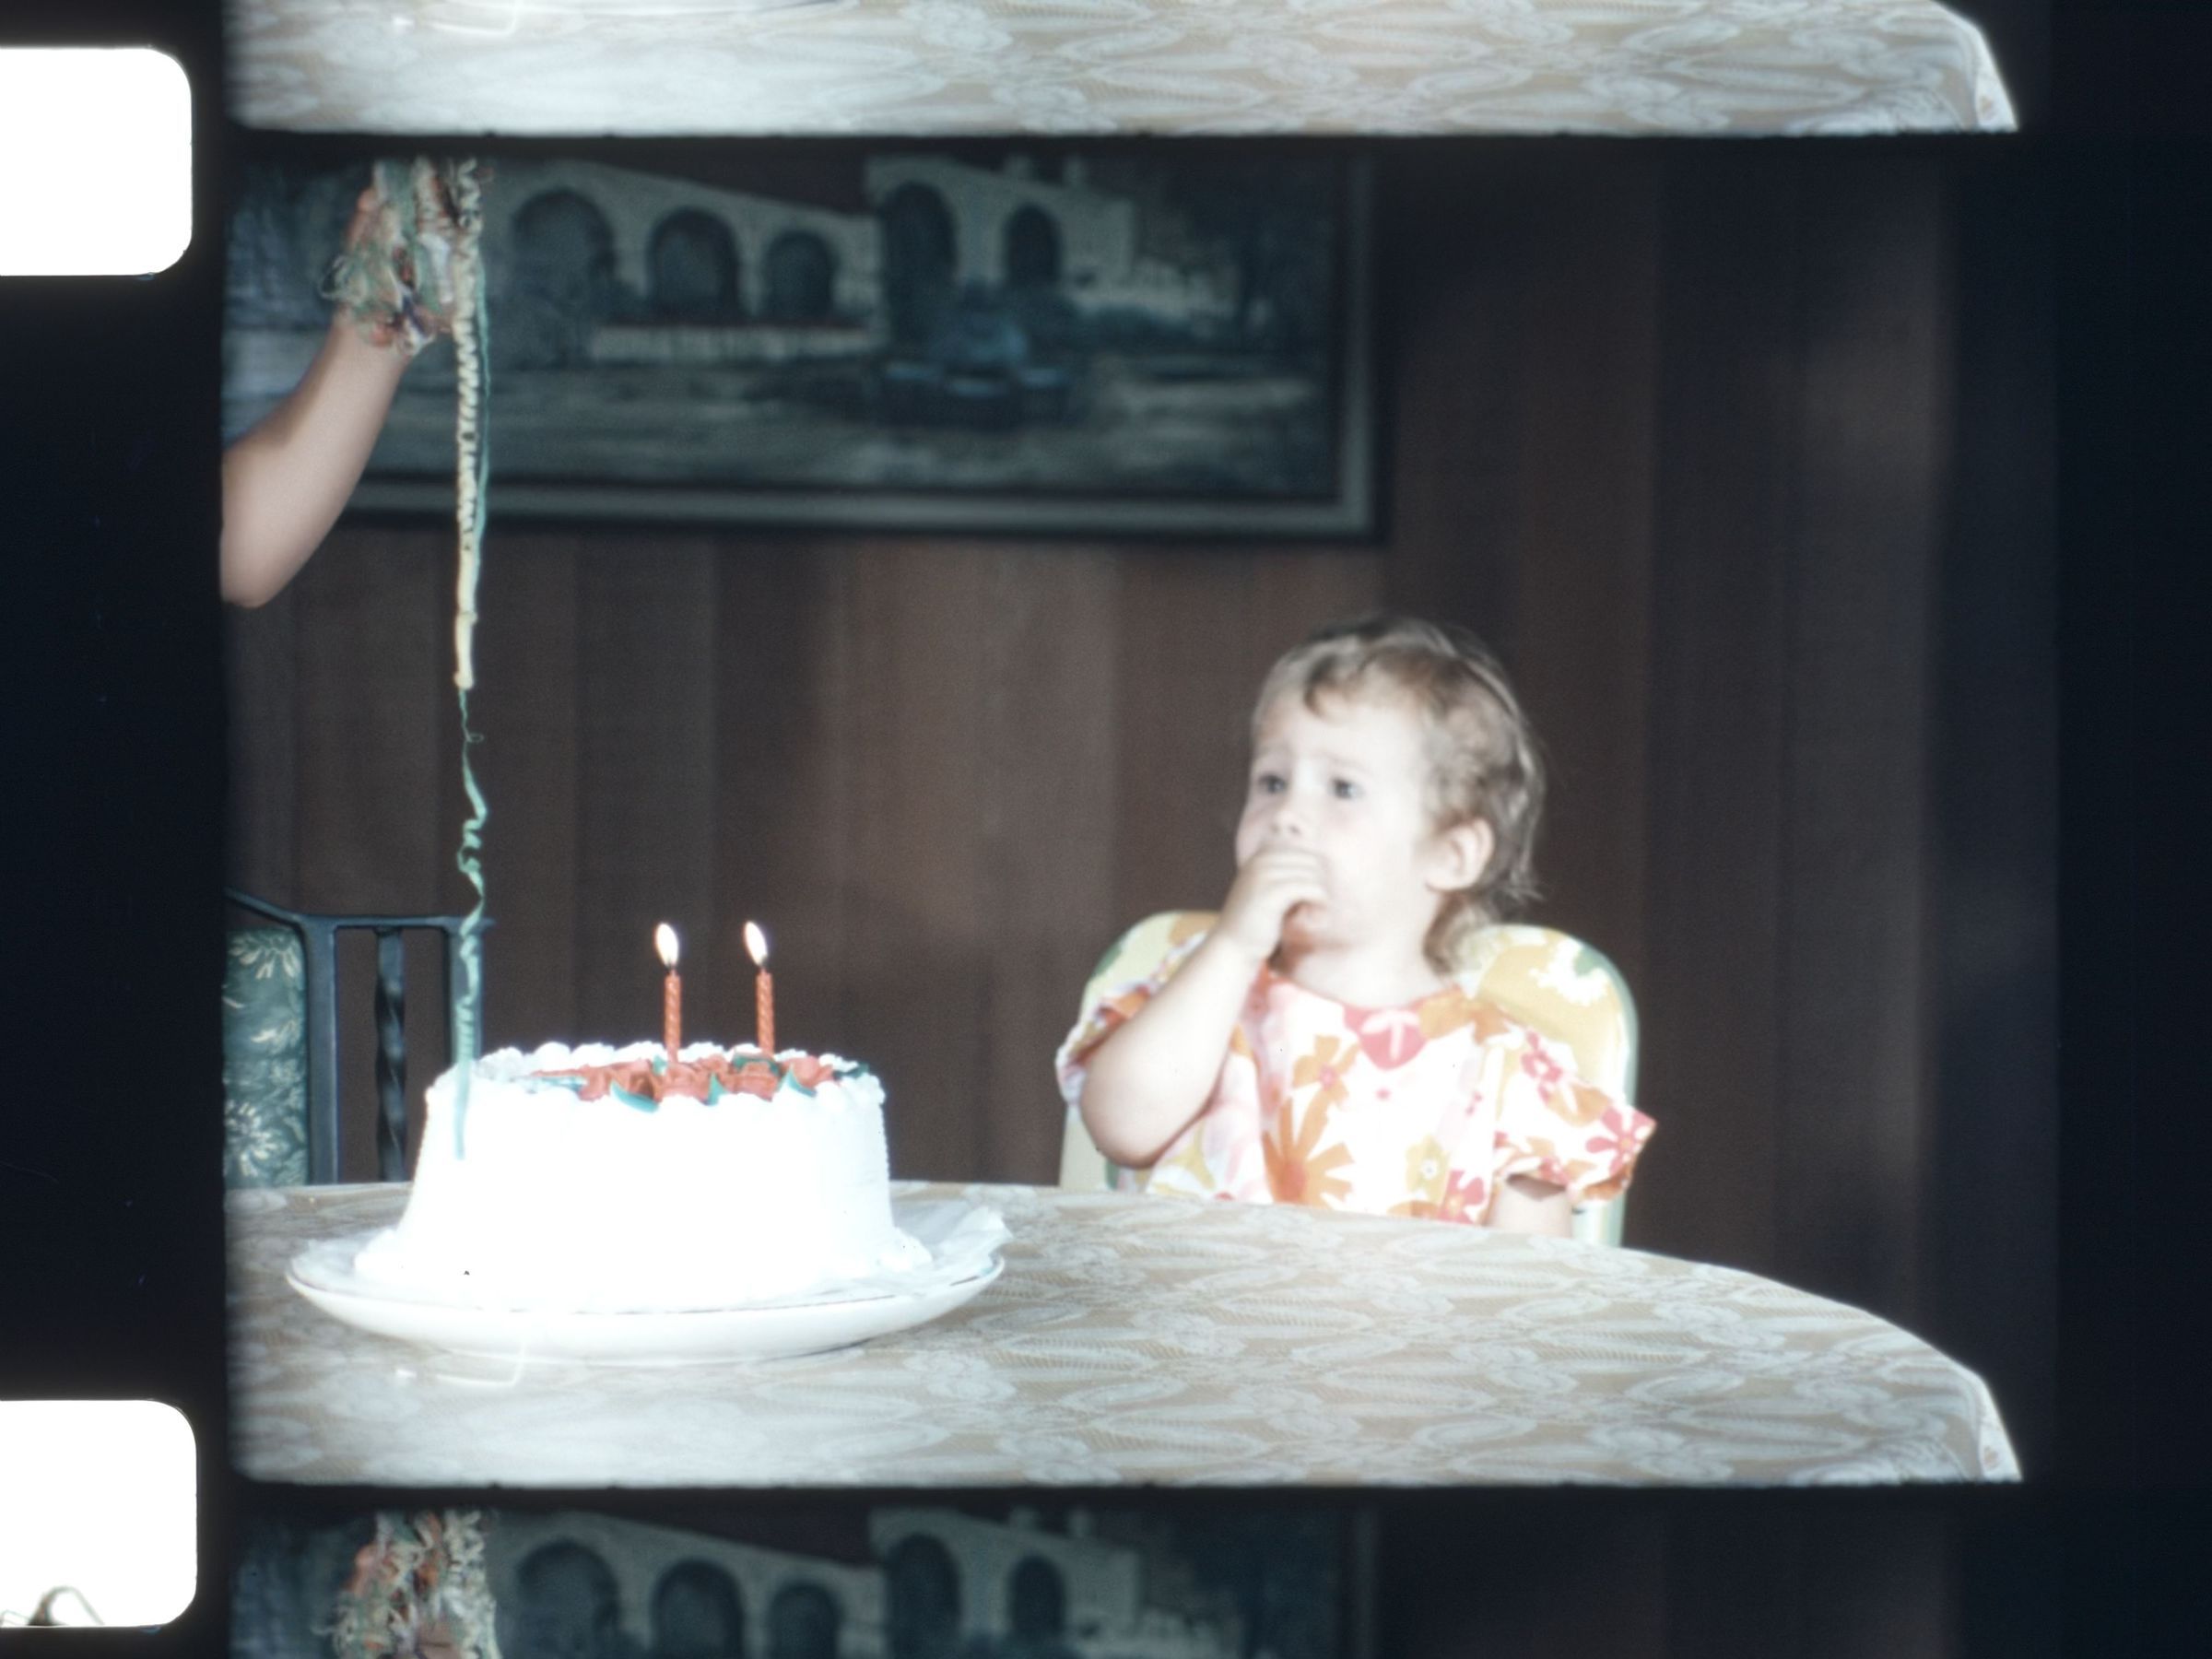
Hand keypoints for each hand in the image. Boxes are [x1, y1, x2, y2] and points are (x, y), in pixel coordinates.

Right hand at [1216, 843, 1328, 963]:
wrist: (1232, 947)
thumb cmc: (1257, 923)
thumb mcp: (1272, 891)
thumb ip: (1290, 875)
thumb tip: (1327, 865)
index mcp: (1262, 854)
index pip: (1308, 853)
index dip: (1317, 877)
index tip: (1313, 901)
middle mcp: (1262, 858)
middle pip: (1314, 862)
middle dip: (1322, 886)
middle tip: (1316, 911)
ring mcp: (1265, 873)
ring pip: (1315, 875)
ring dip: (1322, 898)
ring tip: (1314, 917)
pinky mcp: (1272, 892)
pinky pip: (1313, 889)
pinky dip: (1320, 906)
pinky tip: (1314, 921)